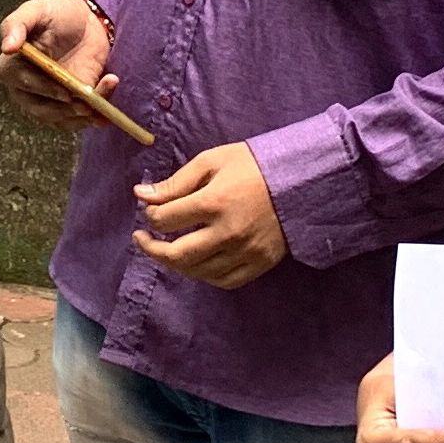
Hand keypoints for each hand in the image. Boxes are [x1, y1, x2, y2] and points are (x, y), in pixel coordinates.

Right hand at [0, 0, 114, 129]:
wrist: (84, 22)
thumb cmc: (55, 14)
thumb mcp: (36, 11)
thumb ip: (17, 24)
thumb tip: (7, 47)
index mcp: (12, 67)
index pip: (23, 84)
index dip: (43, 89)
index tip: (64, 90)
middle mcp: (26, 89)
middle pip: (40, 109)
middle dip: (63, 110)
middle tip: (84, 104)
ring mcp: (49, 100)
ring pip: (59, 119)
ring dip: (79, 117)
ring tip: (98, 106)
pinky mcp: (70, 105)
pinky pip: (78, 120)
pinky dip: (94, 118)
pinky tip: (106, 114)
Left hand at [131, 142, 286, 288]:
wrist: (302, 179)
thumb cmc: (253, 165)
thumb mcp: (212, 161)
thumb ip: (175, 182)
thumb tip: (141, 194)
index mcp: (214, 202)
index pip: (165, 220)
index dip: (150, 216)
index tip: (150, 210)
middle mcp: (228, 232)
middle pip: (177, 255)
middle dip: (152, 248)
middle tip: (142, 239)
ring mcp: (246, 251)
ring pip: (198, 271)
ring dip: (176, 263)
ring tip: (167, 249)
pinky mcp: (260, 262)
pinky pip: (225, 281)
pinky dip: (205, 275)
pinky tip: (196, 263)